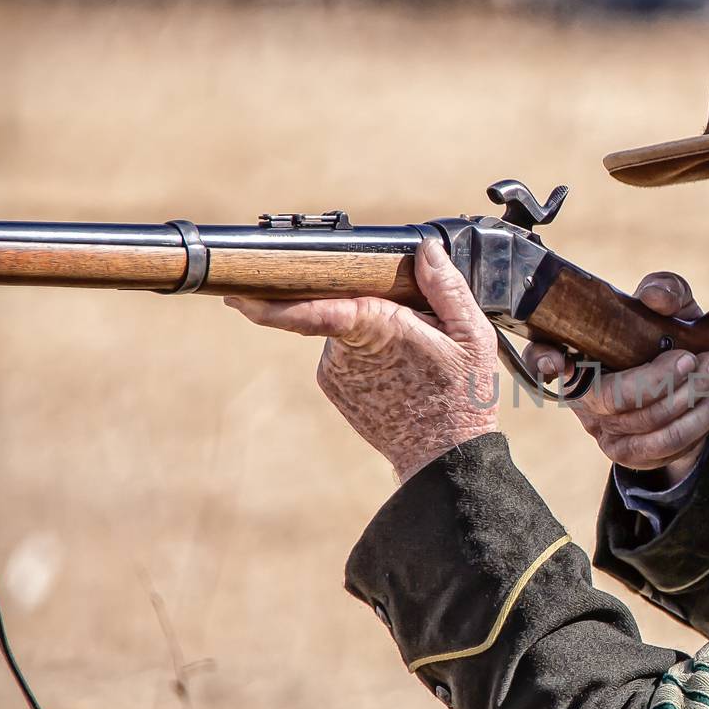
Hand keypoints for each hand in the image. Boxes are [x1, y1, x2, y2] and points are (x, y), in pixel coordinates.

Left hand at [227, 239, 499, 482]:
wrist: (446, 459)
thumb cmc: (461, 399)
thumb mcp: (471, 336)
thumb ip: (445, 287)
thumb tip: (424, 250)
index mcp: (374, 327)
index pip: (311, 309)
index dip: (269, 301)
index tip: (237, 293)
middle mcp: (345, 352)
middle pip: (339, 309)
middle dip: (365, 307)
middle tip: (414, 330)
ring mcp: (337, 375)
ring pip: (344, 334)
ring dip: (368, 335)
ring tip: (414, 360)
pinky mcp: (338, 391)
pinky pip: (345, 358)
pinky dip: (366, 358)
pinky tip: (400, 375)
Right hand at [524, 272, 708, 486]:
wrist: (693, 383)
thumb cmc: (670, 337)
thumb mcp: (671, 307)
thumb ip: (665, 290)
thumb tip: (655, 299)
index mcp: (579, 353)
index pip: (541, 355)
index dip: (542, 361)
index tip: (559, 362)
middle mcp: (583, 395)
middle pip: (609, 397)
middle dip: (656, 381)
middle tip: (690, 359)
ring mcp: (603, 429)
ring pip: (640, 424)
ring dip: (684, 399)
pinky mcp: (629, 453)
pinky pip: (658, 447)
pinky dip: (691, 425)